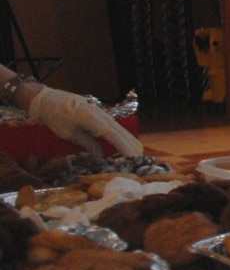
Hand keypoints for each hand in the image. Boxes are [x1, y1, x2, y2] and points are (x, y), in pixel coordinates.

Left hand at [27, 87, 143, 157]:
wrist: (52, 101)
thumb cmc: (57, 118)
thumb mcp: (68, 134)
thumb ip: (86, 144)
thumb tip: (101, 157)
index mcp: (94, 120)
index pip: (116, 137)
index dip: (126, 149)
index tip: (134, 161)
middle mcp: (105, 118)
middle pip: (126, 135)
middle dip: (133, 150)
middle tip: (137, 167)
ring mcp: (107, 117)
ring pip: (125, 133)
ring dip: (131, 146)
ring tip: (135, 161)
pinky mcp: (105, 120)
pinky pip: (120, 132)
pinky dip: (125, 142)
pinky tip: (127, 151)